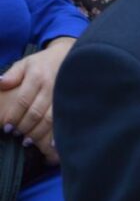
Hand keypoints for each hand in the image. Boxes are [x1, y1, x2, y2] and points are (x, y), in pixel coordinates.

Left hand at [0, 36, 74, 164]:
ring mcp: (63, 95)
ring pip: (50, 118)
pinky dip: (58, 133)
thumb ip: (12, 74)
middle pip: (36, 112)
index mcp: (37, 77)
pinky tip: (53, 144)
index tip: (6, 127)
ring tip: (28, 141)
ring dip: (38, 132)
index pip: (23, 100)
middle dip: (24, 126)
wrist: (72, 55)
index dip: (14, 116)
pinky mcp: (72, 101)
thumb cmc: (44, 62)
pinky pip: (64, 119)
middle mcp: (51, 87)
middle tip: (16, 135)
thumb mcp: (26, 63)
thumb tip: (0, 83)